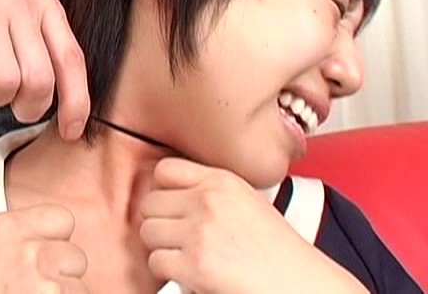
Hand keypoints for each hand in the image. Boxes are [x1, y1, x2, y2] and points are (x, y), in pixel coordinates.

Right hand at [0, 0, 89, 140]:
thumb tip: (52, 83)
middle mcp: (21, 8)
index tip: (71, 129)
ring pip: (3, 81)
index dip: (77, 103)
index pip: (72, 61)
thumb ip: (42, 32)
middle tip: (14, 104)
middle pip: (39, 81)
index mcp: (45, 5)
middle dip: (28, 108)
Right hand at [0, 204, 87, 292]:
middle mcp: (29, 253)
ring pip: (79, 289)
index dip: (56, 242)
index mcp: (5, 230)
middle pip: (75, 257)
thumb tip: (40, 242)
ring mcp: (47, 286)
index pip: (62, 219)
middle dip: (61, 277)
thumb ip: (11, 241)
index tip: (45, 258)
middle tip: (33, 291)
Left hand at [139, 158, 366, 292]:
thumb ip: (210, 192)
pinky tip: (190, 274)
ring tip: (186, 257)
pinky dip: (168, 273)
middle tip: (177, 240)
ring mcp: (200, 231)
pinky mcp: (196, 264)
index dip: (162, 191)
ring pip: (147, 232)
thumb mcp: (246, 202)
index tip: (172, 209)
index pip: (164, 170)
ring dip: (162, 249)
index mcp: (222, 180)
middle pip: (149, 204)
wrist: (303, 285)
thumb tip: (167, 194)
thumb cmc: (277, 251)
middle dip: (159, 223)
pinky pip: (156, 262)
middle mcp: (208, 200)